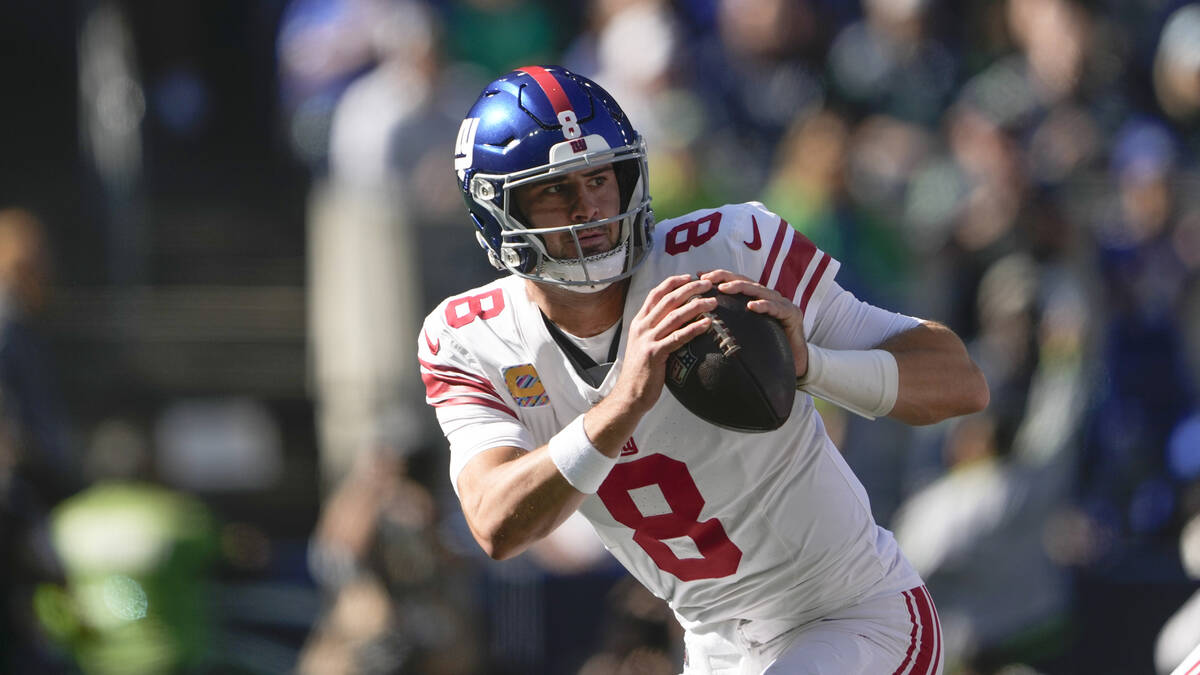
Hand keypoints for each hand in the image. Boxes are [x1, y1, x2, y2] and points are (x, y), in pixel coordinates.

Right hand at [612, 274, 716, 413]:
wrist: (630, 394)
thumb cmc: (641, 371)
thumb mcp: (643, 344)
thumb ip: (655, 329)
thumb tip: (676, 318)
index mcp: (639, 322)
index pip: (657, 293)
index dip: (674, 282)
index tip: (691, 277)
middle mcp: (642, 327)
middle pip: (668, 299)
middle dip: (690, 289)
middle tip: (708, 284)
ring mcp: (647, 339)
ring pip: (675, 315)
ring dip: (696, 306)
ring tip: (713, 302)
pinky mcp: (655, 354)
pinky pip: (678, 337)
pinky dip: (694, 328)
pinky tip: (708, 324)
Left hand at [700, 270, 809, 377]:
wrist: (793, 363)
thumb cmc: (765, 349)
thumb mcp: (743, 333)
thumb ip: (728, 324)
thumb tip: (698, 323)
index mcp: (756, 298)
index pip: (735, 282)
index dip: (718, 276)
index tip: (698, 274)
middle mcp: (768, 297)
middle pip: (745, 281)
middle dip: (724, 277)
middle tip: (706, 278)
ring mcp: (781, 304)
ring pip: (759, 290)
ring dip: (740, 288)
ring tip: (724, 289)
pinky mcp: (793, 314)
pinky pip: (777, 308)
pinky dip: (764, 305)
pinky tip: (752, 306)